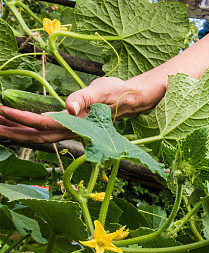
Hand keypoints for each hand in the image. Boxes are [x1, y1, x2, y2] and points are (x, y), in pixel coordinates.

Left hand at [0, 75, 164, 143]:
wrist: (129, 101)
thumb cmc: (116, 93)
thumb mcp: (101, 91)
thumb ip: (84, 98)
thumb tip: (70, 106)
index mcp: (75, 123)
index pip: (43, 124)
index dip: (21, 119)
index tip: (2, 110)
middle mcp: (70, 130)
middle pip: (35, 137)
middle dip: (11, 131)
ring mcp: (68, 130)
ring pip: (37, 136)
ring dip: (15, 132)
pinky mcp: (67, 125)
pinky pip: (42, 131)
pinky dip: (25, 128)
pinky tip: (14, 123)